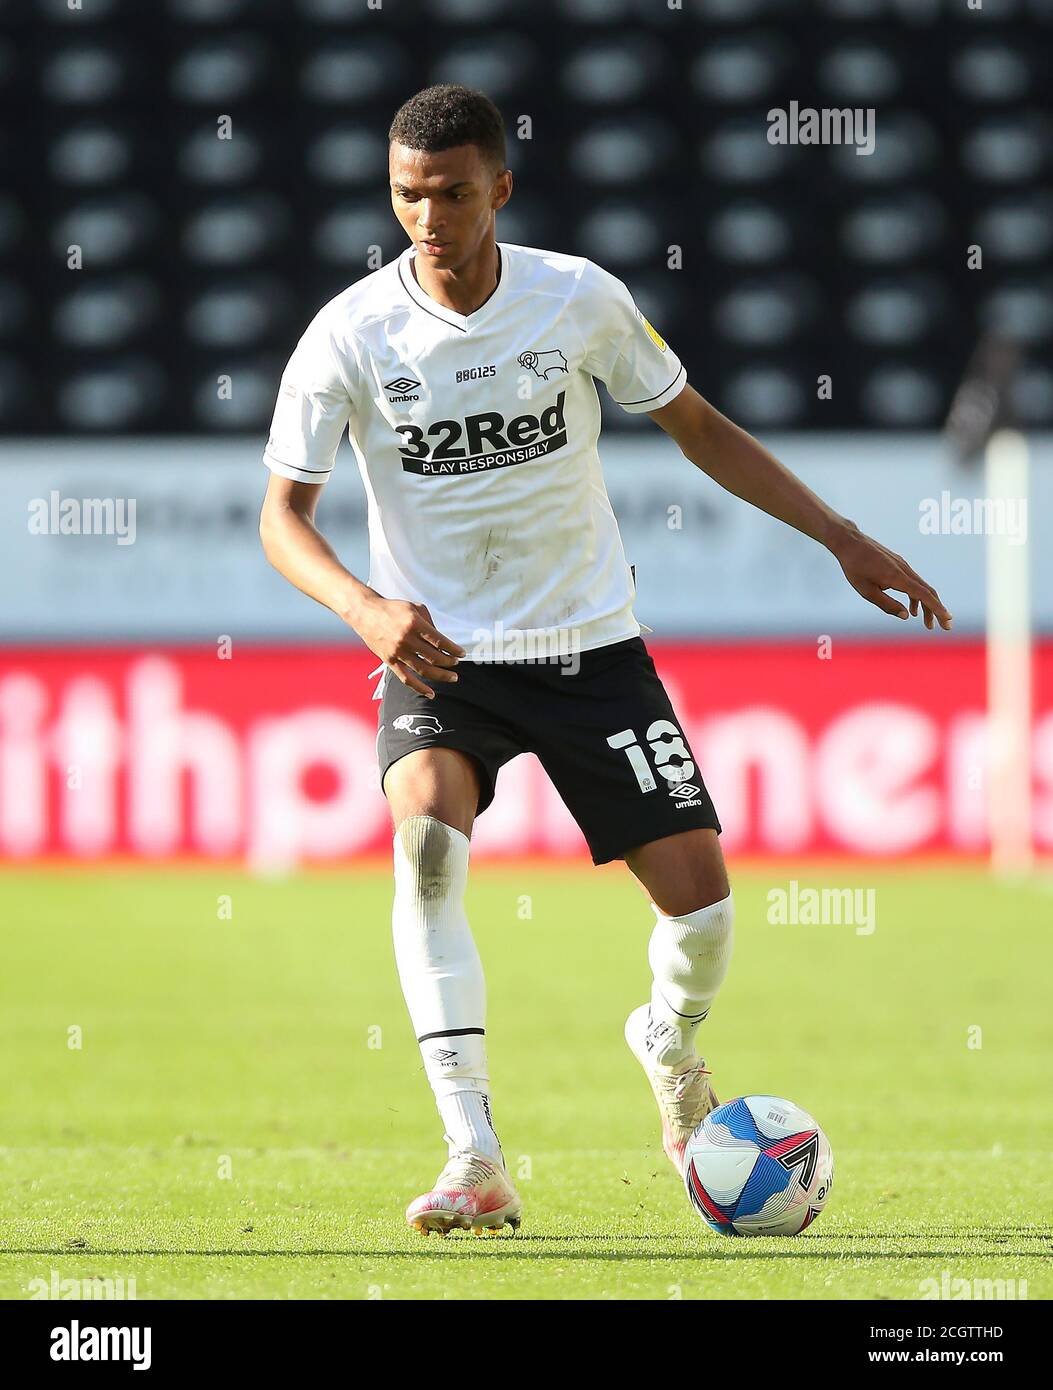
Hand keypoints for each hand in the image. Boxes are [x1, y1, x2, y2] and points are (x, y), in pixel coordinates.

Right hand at [349, 595, 464, 698]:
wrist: (366, 613)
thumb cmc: (393, 609)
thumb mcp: (415, 608)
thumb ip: (430, 623)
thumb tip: (442, 642)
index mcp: (415, 624)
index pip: (440, 641)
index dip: (453, 649)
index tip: (461, 654)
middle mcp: (406, 639)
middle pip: (434, 657)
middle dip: (449, 662)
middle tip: (456, 663)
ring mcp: (397, 652)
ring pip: (423, 670)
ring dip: (441, 676)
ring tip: (452, 677)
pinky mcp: (389, 661)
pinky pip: (406, 679)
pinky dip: (419, 688)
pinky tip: (431, 694)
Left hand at [830, 523, 952, 630]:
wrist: (850, 542)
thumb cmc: (855, 568)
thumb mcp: (867, 591)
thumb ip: (887, 605)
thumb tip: (906, 616)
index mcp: (897, 577)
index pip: (924, 595)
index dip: (937, 608)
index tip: (947, 620)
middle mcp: (905, 570)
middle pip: (928, 592)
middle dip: (937, 610)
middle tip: (945, 627)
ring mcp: (903, 565)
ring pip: (921, 587)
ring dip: (927, 605)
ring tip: (927, 623)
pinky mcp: (899, 564)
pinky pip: (913, 582)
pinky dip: (917, 597)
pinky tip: (912, 609)